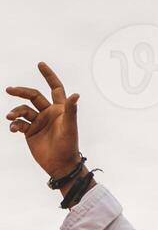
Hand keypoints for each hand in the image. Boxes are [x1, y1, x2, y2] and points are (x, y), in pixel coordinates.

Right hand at [7, 62, 81, 180]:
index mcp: (61, 109)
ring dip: (14, 112)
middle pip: (33, 96)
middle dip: (21, 92)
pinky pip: (18, 123)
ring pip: (22, 110)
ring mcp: (39, 122)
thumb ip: (71, 110)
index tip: (40, 64)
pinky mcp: (30, 132)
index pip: (55, 88)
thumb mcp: (69, 127)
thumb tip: (76, 94)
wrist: (61, 165)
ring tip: (9, 117)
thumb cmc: (69, 146)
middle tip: (9, 90)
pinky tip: (13, 129)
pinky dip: (14, 124)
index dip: (49, 76)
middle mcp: (49, 113)